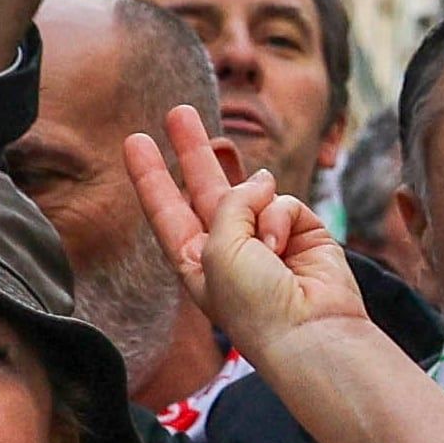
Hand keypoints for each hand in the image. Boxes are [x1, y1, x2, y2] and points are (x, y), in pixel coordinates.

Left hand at [124, 102, 363, 362]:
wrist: (308, 330)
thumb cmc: (253, 303)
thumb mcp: (217, 248)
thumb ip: (230, 203)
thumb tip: (265, 181)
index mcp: (195, 260)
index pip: (165, 208)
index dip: (150, 174)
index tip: (135, 140)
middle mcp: (229, 246)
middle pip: (204, 186)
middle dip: (193, 149)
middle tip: (179, 111)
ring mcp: (267, 238)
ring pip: (252, 190)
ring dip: (252, 201)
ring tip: (264, 245)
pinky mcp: (304, 232)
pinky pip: (284, 203)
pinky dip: (282, 220)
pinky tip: (285, 249)